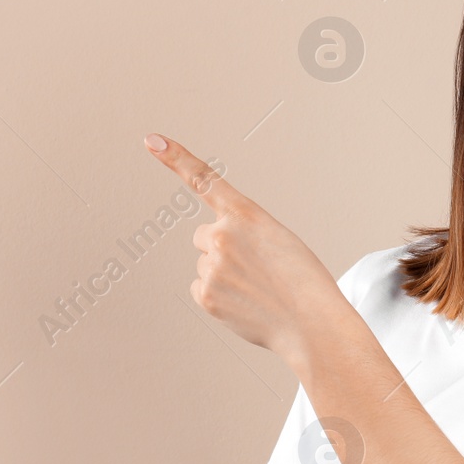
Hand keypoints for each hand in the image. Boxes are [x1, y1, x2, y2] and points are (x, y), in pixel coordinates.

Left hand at [144, 132, 341, 366]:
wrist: (312, 323)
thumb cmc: (304, 283)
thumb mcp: (280, 240)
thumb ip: (244, 235)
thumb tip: (214, 257)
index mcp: (246, 215)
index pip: (205, 180)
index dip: (176, 158)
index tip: (152, 140)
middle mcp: (222, 235)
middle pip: (204, 237)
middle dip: (222, 249)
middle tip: (254, 267)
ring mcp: (211, 266)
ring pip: (205, 264)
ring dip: (225, 275)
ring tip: (257, 289)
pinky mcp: (205, 295)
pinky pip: (201, 289)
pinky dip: (219, 296)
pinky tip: (244, 303)